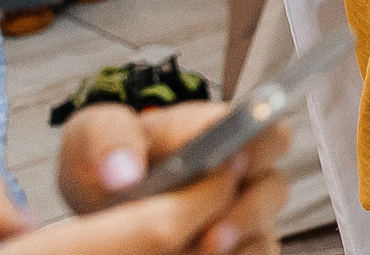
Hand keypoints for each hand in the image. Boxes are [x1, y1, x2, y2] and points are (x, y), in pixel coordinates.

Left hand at [0, 100, 293, 254]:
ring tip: (205, 248)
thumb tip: (124, 174)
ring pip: (264, 228)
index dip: (256, 143)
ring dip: (238, 237)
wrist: (98, 200)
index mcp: (222, 130)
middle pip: (274, 184)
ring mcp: (241, 213)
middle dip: (250, 208)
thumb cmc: (105, 157)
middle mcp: (243, 173)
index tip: (228, 159)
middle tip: (215, 228)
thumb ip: (111, 138)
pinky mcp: (237, 247)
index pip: (263, 127)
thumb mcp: (95, 134)